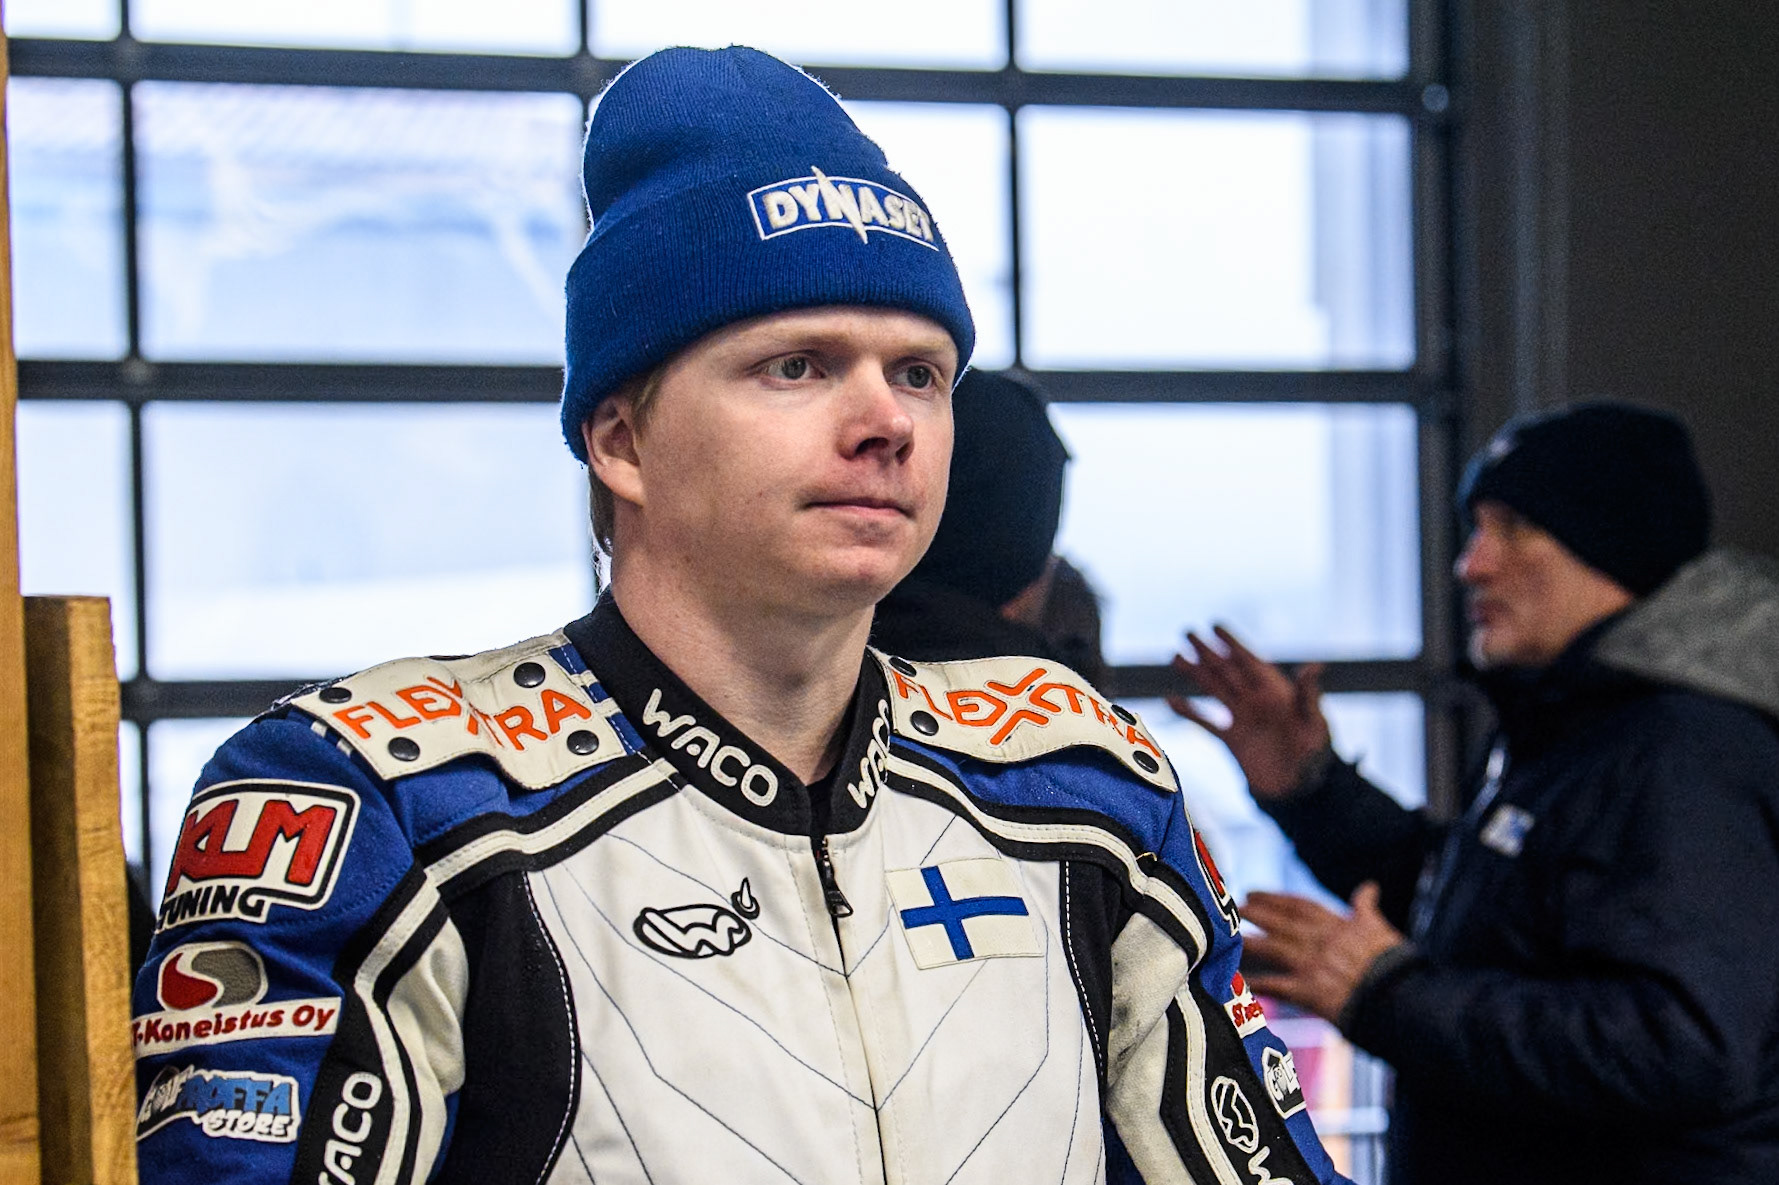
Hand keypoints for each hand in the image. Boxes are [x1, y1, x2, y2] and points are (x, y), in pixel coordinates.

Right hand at [1169, 625, 1331, 798]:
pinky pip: (1205, 722)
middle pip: (1226, 670)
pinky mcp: (1232, 740)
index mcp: (1275, 692)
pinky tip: (1171, 700)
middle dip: (1207, 652)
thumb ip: (1308, 695)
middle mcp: (1255, 701)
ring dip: (1195, 674)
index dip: (1233, 643)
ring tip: (1176, 657)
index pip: (1249, 661)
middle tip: (1188, 633)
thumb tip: (1314, 666)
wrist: (1300, 790)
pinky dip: (1188, 711)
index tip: (1215, 627)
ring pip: (1213, 690)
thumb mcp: (1315, 723)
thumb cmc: (1315, 754)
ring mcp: (1242, 719)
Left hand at [1241, 883, 1405, 1023]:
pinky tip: (1241, 981)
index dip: (1275, 898)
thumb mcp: (1380, 928)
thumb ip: (1366, 908)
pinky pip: (1277, 986)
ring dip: (1250, 941)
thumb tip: (1370, 886)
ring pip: (1273, 948)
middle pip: (1280, 923)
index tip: (1254, 892)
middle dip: (1256, 914)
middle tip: (1234, 908)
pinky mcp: (1309, 991)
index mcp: (1338, 925)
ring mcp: (1312, 964)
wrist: (1401, 998)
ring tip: (1229, 935)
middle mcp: (1320, 941)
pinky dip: (1259, 984)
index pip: (1300, 906)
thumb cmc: (1396, 964)